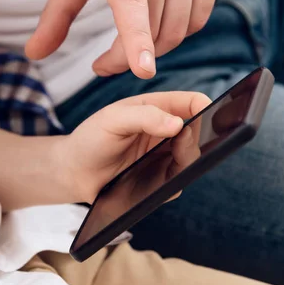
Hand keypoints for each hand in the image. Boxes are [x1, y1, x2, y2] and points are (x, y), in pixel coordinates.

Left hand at [26, 0, 221, 78]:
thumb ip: (57, 12)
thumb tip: (34, 53)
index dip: (135, 37)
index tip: (142, 70)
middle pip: (153, 25)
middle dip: (129, 58)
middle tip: (108, 62)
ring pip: (177, 28)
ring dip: (154, 49)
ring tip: (133, 43)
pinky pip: (198, 20)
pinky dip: (178, 34)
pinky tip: (160, 23)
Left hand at [52, 91, 209, 203]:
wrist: (74, 172)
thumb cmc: (91, 139)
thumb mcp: (113, 119)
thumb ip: (144, 117)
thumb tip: (178, 124)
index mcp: (157, 108)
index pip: (192, 103)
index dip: (206, 106)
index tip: (210, 116)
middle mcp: (166, 132)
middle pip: (200, 131)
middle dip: (199, 136)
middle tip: (182, 142)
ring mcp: (165, 157)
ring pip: (193, 158)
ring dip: (188, 159)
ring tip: (171, 159)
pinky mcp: (160, 181)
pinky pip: (179, 182)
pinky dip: (176, 181)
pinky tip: (161, 179)